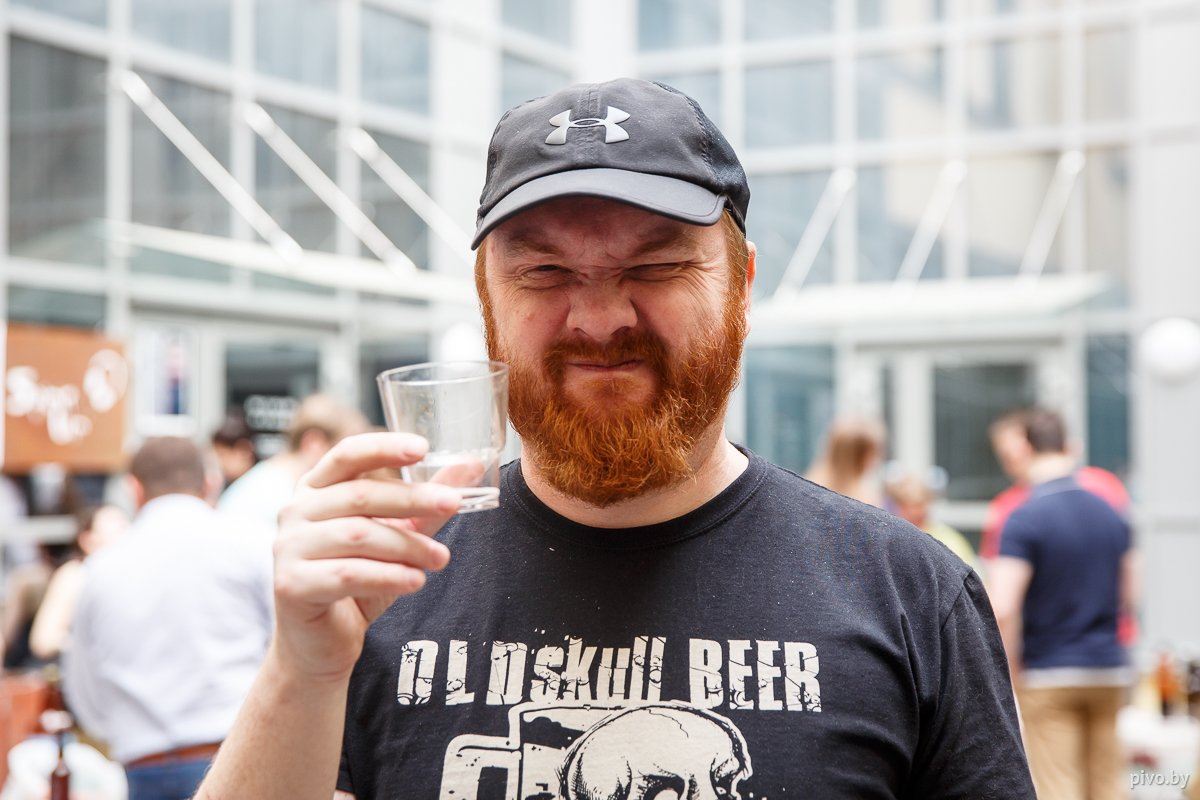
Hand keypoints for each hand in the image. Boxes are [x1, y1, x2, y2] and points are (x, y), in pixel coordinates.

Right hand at [271, 432, 462, 682]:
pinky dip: (388, 576)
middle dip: (413, 499)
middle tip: (453, 504)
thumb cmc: (357, 582)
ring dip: (407, 545)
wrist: (321, 645)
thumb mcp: (396, 537)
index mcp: (316, 488)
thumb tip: (471, 466)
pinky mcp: (291, 585)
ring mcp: (288, 547)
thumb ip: (426, 504)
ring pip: (358, 535)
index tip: (423, 448)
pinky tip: (416, 581)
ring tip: (441, 558)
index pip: (347, 454)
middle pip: (359, 495)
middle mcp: (295, 511)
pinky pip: (347, 574)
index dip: (384, 448)